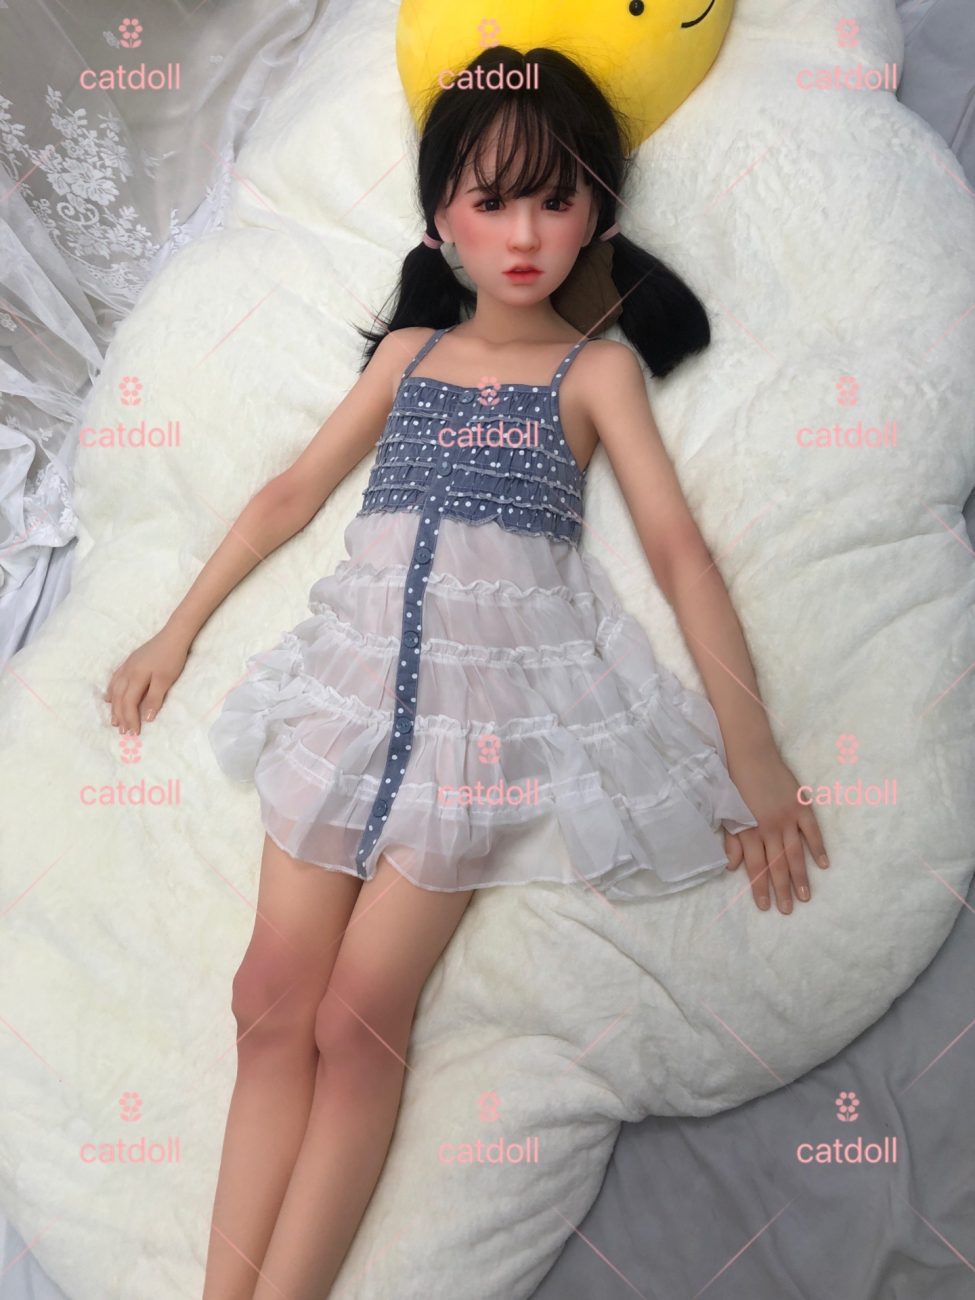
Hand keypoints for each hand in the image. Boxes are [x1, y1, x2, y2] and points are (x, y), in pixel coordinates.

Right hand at [103, 627, 189, 735]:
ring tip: (114, 720)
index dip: (130, 719)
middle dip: (120, 716)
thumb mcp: (166, 680)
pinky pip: (115, 680)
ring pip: (115, 690)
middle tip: (122, 731)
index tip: (134, 732)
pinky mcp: (130, 662)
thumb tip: (146, 718)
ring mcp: (127, 666)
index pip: (129, 704)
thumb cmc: (172, 658)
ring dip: (114, 706)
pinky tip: (109, 697)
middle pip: (119, 698)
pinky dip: (111, 691)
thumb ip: (154, 699)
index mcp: (136, 678)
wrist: (173, 636)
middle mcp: (127, 673)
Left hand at [723, 748, 829, 914]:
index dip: (760, 887)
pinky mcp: (800, 806)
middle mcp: (769, 828)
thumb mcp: (728, 813)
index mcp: (749, 831)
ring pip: (795, 853)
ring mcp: (787, 817)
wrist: (749, 753)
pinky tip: (824, 864)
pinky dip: (818, 847)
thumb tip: (733, 867)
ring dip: (800, 876)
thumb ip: (732, 841)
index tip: (765, 907)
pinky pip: (812, 831)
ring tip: (805, 897)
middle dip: (782, 889)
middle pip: (777, 865)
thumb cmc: (734, 783)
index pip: (755, 866)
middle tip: (787, 910)